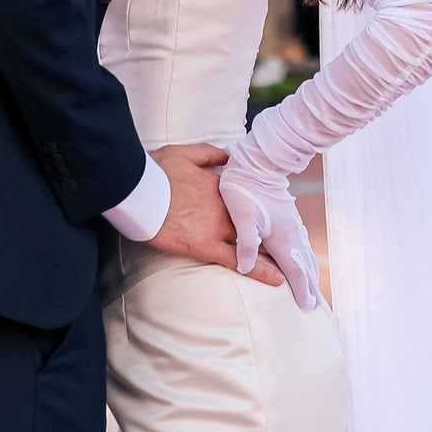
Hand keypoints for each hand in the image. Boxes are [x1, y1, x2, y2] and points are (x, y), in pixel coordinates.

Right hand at [146, 143, 284, 285]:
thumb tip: (230, 154)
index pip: (247, 195)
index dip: (259, 203)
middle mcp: (225, 206)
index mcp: (220, 184)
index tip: (273, 208)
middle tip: (291, 237)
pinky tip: (277, 278)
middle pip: (255, 219)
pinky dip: (259, 270)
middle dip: (272, 228)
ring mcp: (218, 227)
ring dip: (271, 249)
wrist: (140, 191)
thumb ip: (211, 153)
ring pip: (252, 240)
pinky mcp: (206, 246)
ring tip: (291, 260)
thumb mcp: (185, 153)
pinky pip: (238, 260)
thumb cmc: (156, 171)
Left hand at [220, 144, 321, 310]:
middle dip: (310, 286)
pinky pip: (302, 243)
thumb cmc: (244, 189)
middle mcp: (291, 233)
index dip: (302, 290)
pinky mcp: (289, 217)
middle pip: (305, 265)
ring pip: (305, 253)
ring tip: (313, 286)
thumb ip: (245, 242)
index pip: (295, 270)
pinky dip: (306, 257)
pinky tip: (304, 257)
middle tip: (316, 306)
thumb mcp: (241, 215)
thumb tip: (246, 268)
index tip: (307, 307)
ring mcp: (293, 224)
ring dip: (310, 272)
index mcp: (281, 238)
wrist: (257, 162)